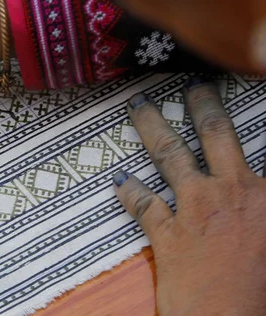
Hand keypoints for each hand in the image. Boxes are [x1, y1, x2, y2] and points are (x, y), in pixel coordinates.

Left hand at [114, 76, 265, 314]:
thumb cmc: (261, 285)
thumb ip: (260, 202)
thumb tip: (254, 187)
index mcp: (263, 193)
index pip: (253, 143)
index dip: (233, 117)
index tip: (218, 94)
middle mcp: (230, 191)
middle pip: (213, 133)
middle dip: (200, 103)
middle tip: (189, 85)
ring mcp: (195, 208)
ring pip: (169, 154)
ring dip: (152, 125)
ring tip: (139, 106)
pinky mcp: (167, 232)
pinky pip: (143, 203)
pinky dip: (129, 190)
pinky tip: (119, 179)